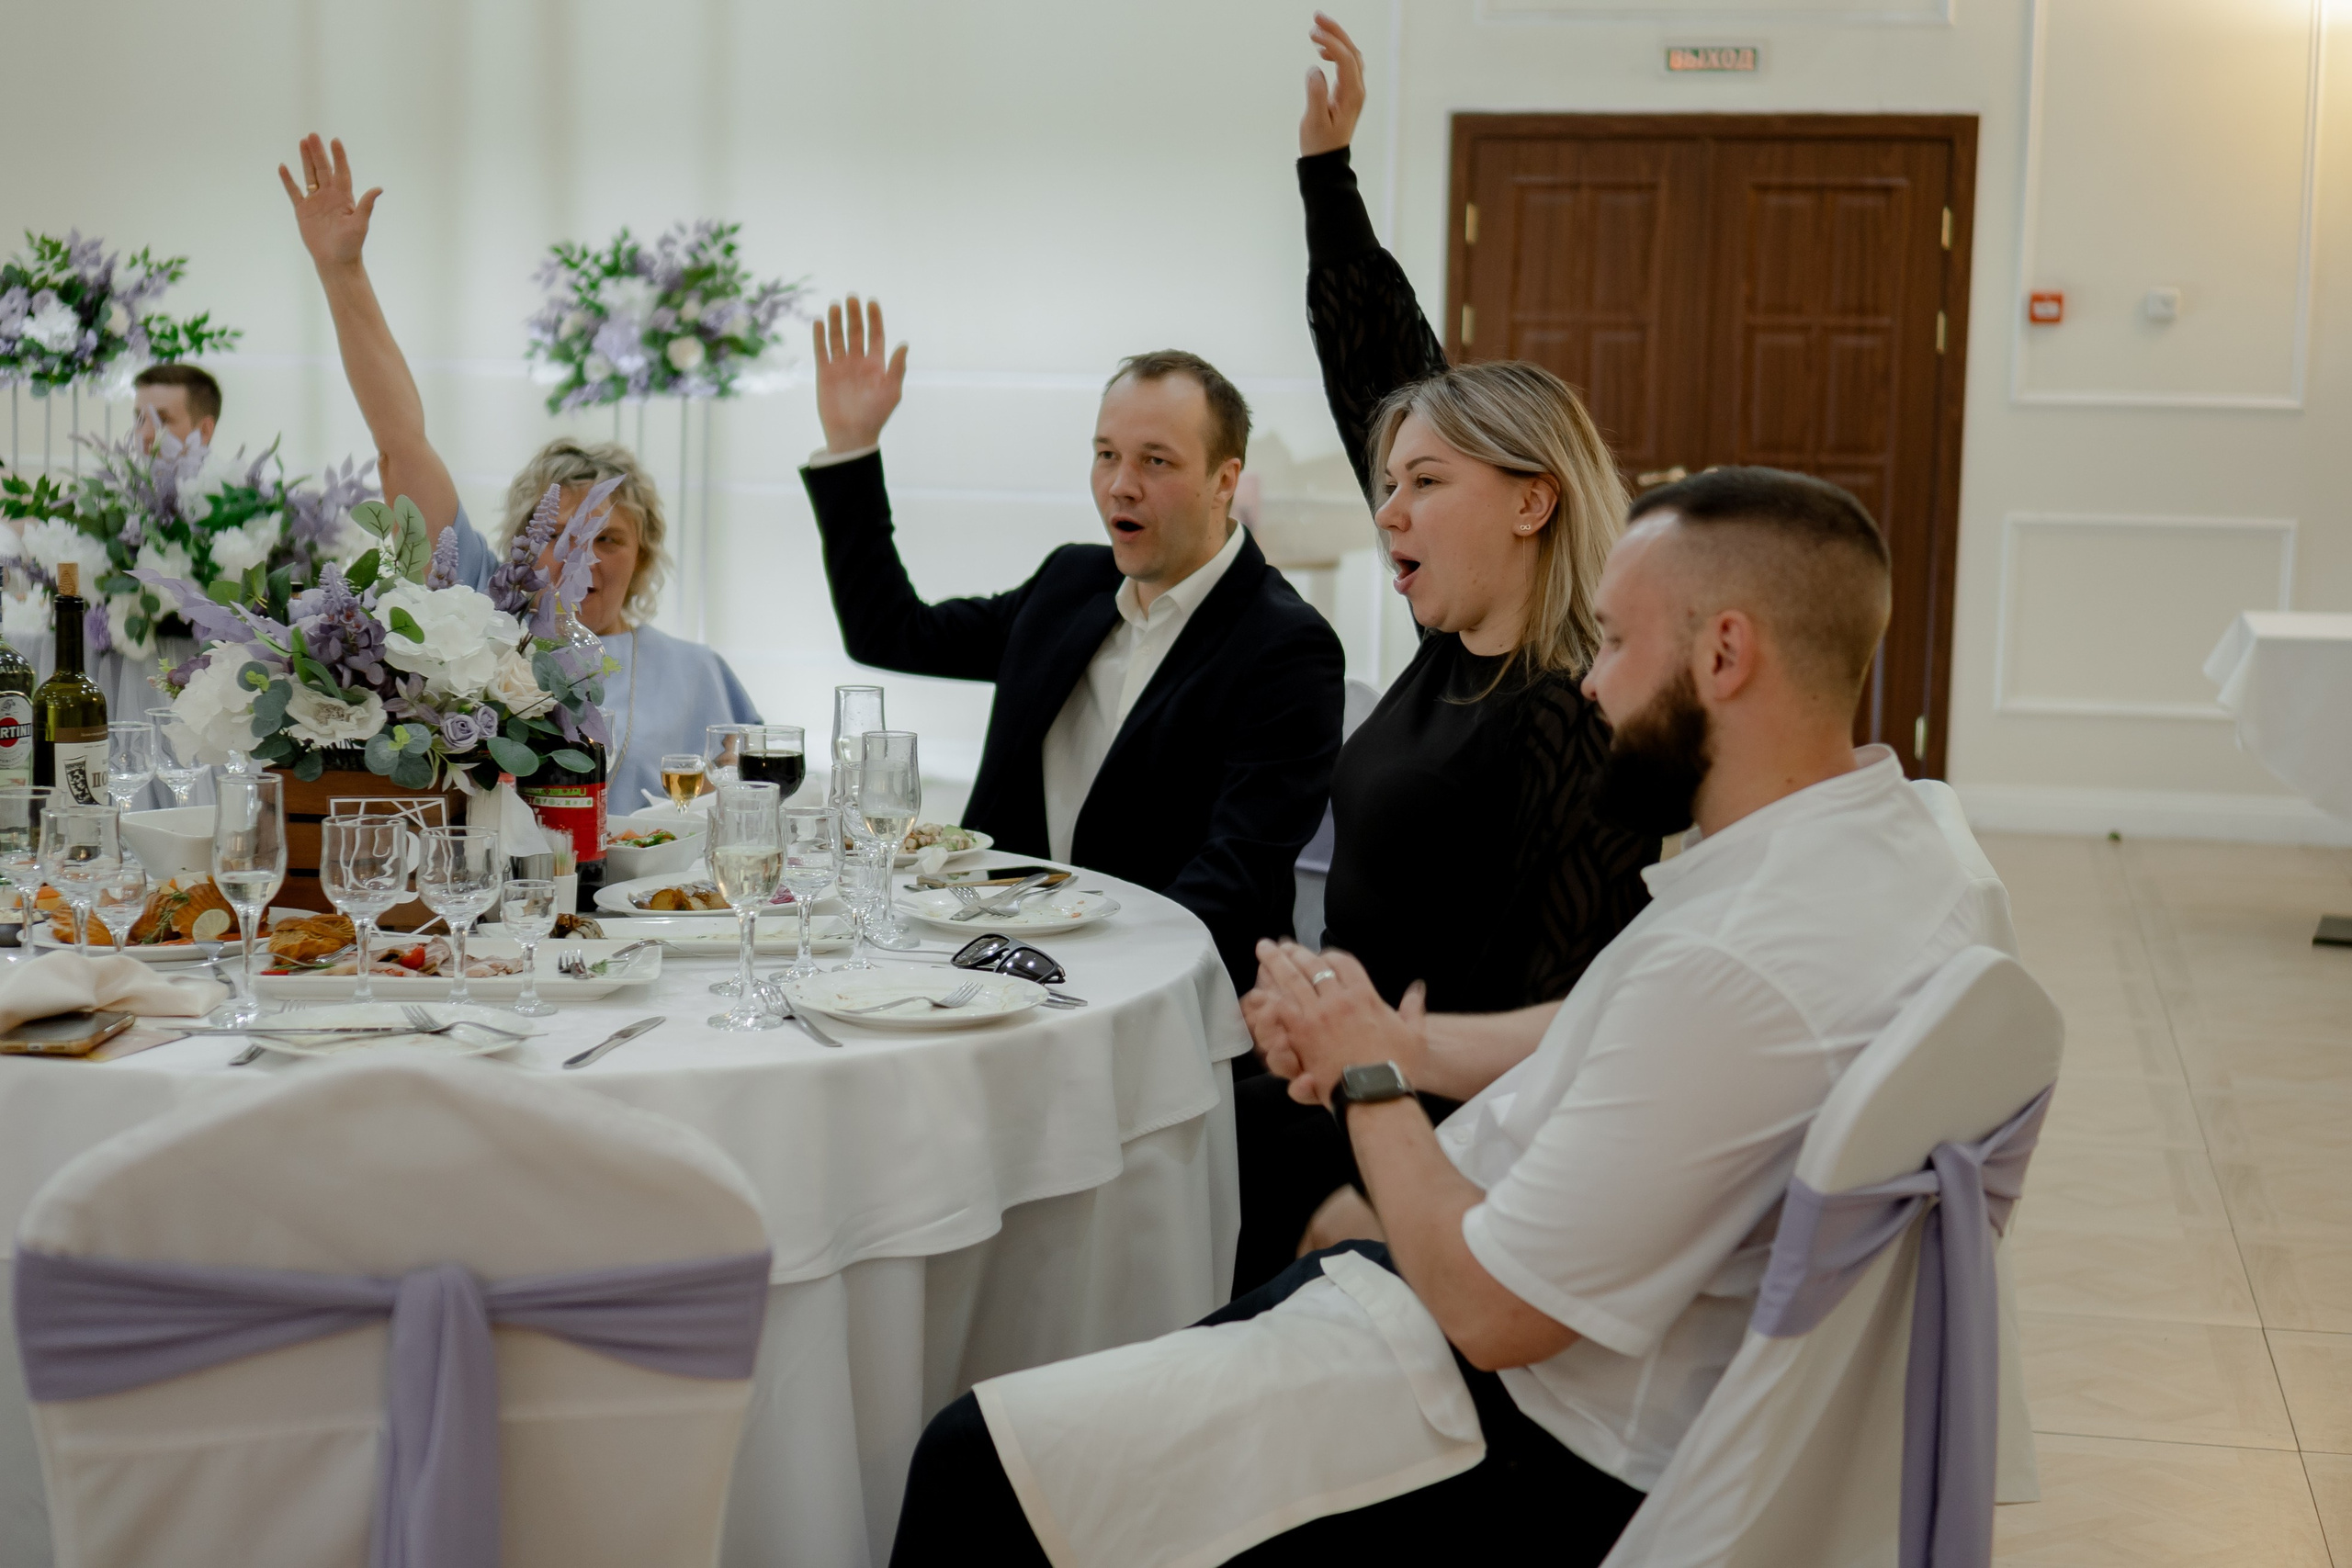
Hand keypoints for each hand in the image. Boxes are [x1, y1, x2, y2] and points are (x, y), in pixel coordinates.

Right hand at [278, 134, 378, 270]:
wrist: (335, 261)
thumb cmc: (351, 245)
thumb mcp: (360, 224)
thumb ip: (366, 205)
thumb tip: (378, 189)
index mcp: (344, 198)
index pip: (342, 172)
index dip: (339, 157)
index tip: (335, 141)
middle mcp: (330, 196)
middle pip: (323, 169)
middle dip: (318, 152)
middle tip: (312, 135)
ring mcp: (316, 202)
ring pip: (310, 175)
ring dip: (306, 159)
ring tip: (302, 142)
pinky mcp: (303, 210)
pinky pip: (294, 191)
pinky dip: (288, 180)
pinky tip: (284, 167)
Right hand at [812, 296, 906, 453]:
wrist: (852, 434)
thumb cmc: (876, 414)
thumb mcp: (892, 391)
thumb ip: (897, 367)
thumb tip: (904, 344)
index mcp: (876, 364)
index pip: (876, 335)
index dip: (874, 319)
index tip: (872, 302)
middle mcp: (858, 361)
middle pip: (856, 332)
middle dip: (854, 315)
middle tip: (851, 297)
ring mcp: (841, 366)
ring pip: (838, 338)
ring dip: (836, 321)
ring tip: (834, 305)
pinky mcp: (825, 373)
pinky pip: (821, 350)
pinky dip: (819, 336)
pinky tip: (818, 322)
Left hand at [1251, 939, 1426, 1106]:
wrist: (1377, 1092)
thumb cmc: (1397, 1067)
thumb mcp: (1414, 1033)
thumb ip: (1413, 1008)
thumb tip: (1418, 988)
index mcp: (1366, 996)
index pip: (1344, 963)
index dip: (1330, 956)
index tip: (1321, 955)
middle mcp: (1340, 1000)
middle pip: (1314, 966)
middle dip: (1297, 953)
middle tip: (1283, 946)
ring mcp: (1319, 1015)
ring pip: (1293, 979)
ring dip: (1277, 962)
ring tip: (1264, 950)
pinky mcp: (1302, 1033)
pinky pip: (1282, 1005)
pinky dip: (1271, 992)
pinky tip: (1260, 984)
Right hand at [1300, 12, 1366, 156]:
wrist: (1326, 162)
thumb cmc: (1320, 144)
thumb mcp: (1315, 122)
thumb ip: (1316, 95)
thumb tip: (1315, 70)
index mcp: (1352, 95)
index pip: (1345, 60)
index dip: (1331, 43)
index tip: (1313, 35)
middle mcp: (1357, 89)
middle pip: (1351, 51)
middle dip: (1335, 32)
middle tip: (1316, 18)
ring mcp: (1353, 90)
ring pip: (1350, 55)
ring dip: (1336, 39)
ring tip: (1316, 29)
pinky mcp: (1347, 92)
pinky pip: (1345, 64)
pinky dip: (1335, 51)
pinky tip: (1321, 50)